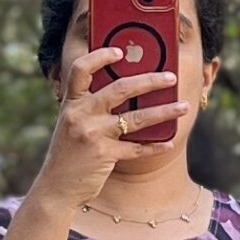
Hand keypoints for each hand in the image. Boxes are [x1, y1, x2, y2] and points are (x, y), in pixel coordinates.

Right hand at [34, 46, 187, 209]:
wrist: (56, 187)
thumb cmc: (68, 155)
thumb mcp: (71, 125)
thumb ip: (89, 108)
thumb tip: (125, 94)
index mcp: (71, 103)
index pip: (81, 69)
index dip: (101, 57)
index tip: (120, 52)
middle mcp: (80, 114)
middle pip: (120, 88)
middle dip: (150, 81)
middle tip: (171, 77)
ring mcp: (92, 134)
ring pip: (136, 118)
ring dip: (164, 112)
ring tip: (183, 107)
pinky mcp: (104, 155)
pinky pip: (137, 148)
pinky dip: (155, 146)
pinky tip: (170, 143)